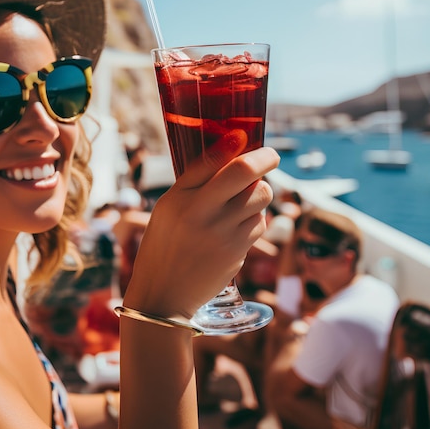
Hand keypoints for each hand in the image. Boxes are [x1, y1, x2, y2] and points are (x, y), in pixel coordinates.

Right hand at [124, 130, 279, 319]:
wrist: (165, 293)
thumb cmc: (164, 241)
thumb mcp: (170, 203)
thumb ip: (198, 173)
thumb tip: (234, 142)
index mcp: (187, 201)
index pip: (225, 166)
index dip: (245, 148)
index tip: (247, 135)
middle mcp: (209, 218)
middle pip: (253, 180)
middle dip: (265, 163)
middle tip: (265, 159)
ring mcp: (228, 238)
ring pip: (261, 200)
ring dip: (258, 191)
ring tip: (242, 195)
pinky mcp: (240, 255)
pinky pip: (260, 224)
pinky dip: (255, 216)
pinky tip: (237, 221)